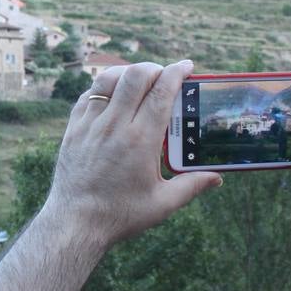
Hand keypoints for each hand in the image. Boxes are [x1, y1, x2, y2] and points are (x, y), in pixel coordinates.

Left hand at [40, 61, 222, 249]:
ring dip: (127, 72)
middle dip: (155, 68)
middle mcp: (115, 126)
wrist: (75, 223)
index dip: (177, 72)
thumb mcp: (162, 204)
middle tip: (165, 74)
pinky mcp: (73, 130)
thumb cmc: (121, 215)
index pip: (162, 92)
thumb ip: (191, 186)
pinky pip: (88, 95)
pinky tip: (113, 95)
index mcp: (141, 140)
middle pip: (136, 76)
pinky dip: (103, 88)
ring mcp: (90, 125)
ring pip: (108, 79)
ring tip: (139, 79)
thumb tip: (217, 177)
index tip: (187, 66)